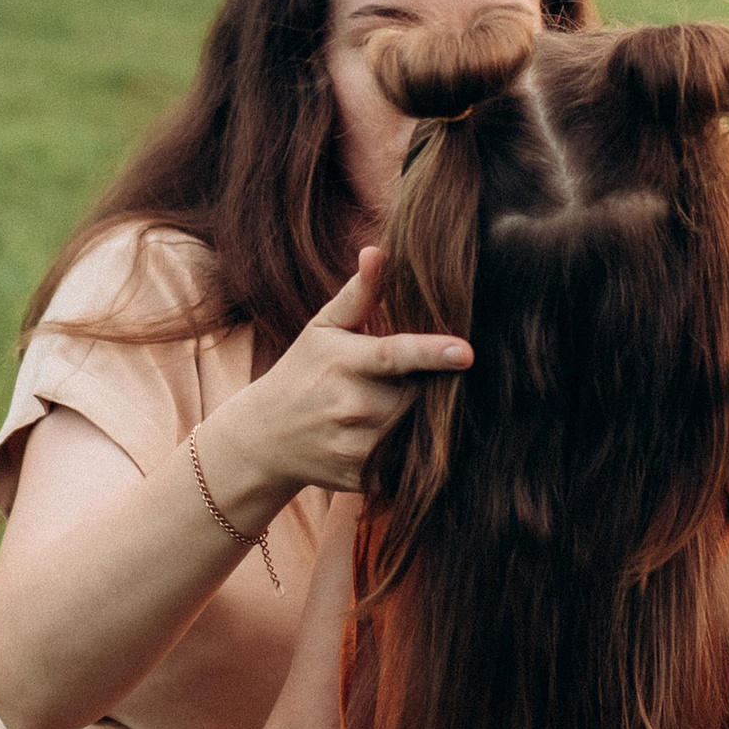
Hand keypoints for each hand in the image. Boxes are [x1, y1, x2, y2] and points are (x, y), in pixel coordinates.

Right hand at [221, 249, 472, 501]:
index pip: (395, 355)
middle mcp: (353, 406)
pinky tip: (397, 438)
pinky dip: (413, 452)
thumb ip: (359, 294)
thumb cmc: (302, 373)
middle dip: (429, 384)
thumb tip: (379, 250)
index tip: (465, 352)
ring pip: (417, 428)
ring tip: (399, 406)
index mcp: (345, 363)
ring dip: (424, 417)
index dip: (431, 352)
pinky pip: (407, 463)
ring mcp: (358, 446)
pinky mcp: (364, 477)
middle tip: (416, 380)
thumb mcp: (322, 329)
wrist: (263, 439)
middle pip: (420, 392)